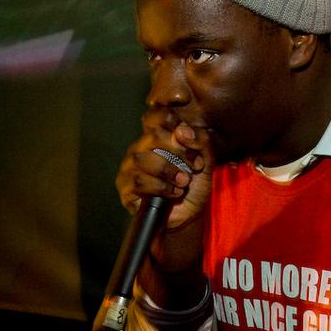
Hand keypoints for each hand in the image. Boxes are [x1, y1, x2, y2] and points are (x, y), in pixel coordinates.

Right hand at [116, 108, 214, 229]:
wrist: (188, 214)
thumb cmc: (193, 185)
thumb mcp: (206, 161)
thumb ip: (201, 141)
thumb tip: (182, 131)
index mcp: (158, 136)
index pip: (156, 116)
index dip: (170, 117)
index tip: (191, 138)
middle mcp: (140, 147)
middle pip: (152, 135)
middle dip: (178, 151)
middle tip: (193, 166)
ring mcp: (129, 166)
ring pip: (143, 159)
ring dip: (169, 171)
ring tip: (183, 182)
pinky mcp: (125, 186)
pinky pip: (139, 180)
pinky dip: (161, 187)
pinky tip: (173, 193)